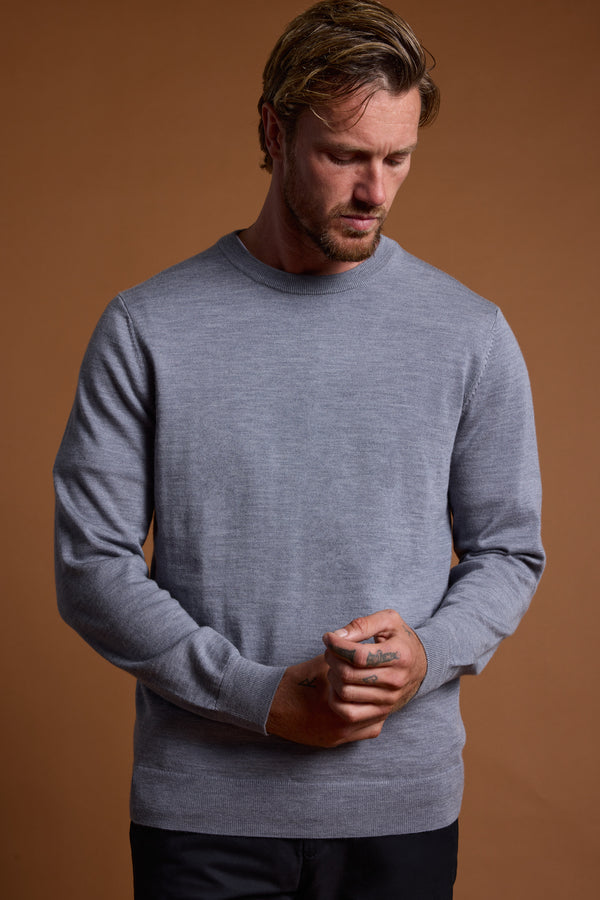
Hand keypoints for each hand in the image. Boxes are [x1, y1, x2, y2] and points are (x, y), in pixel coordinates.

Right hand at [266, 654, 387, 747]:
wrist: (269, 704)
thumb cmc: (297, 680)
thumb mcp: (324, 664)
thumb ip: (347, 660)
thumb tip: (366, 651)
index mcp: (342, 701)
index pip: (376, 693)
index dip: (382, 681)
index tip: (385, 671)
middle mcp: (342, 724)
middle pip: (378, 711)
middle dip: (383, 697)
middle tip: (387, 684)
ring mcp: (338, 736)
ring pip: (372, 725)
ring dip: (376, 710)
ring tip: (376, 695)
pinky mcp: (331, 742)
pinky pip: (360, 734)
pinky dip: (365, 722)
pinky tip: (362, 707)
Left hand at [322, 609, 427, 721]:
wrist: (421, 665)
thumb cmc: (401, 639)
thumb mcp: (388, 621)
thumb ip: (363, 624)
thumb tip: (338, 636)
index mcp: (399, 655)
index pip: (358, 655)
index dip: (337, 645)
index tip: (328, 637)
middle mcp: (396, 680)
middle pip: (349, 674)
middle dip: (331, 658)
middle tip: (329, 650)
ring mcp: (389, 699)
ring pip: (345, 692)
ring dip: (332, 676)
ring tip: (335, 664)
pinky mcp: (382, 712)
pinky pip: (349, 713)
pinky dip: (335, 698)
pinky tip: (337, 683)